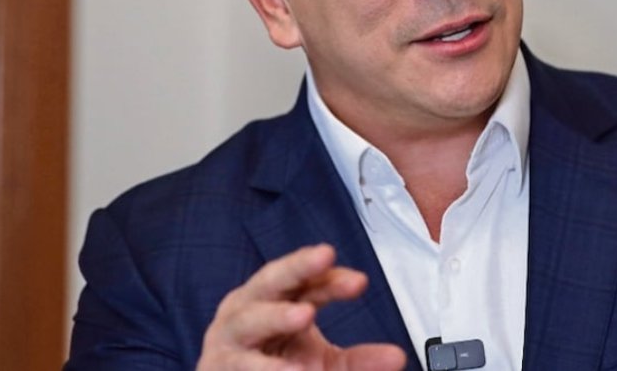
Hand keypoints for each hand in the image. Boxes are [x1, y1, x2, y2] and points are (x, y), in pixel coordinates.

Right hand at [196, 244, 406, 370]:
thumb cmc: (277, 366)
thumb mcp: (322, 362)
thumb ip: (359, 360)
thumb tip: (398, 358)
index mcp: (274, 298)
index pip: (305, 280)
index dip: (330, 278)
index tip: (360, 281)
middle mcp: (247, 310)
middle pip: (271, 280)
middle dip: (297, 268)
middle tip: (324, 256)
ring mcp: (228, 339)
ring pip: (249, 320)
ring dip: (276, 315)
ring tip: (304, 315)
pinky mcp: (218, 367)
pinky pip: (242, 365)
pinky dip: (268, 367)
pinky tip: (292, 370)